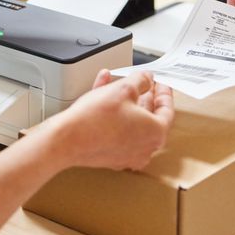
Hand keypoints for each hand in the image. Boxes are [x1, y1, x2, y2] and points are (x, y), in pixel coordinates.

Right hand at [46, 70, 173, 171]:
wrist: (67, 139)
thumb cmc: (95, 118)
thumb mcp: (124, 88)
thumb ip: (141, 81)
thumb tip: (147, 79)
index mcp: (155, 133)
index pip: (167, 110)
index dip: (163, 92)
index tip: (160, 84)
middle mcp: (145, 148)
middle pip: (150, 118)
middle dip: (145, 97)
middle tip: (143, 84)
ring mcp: (127, 154)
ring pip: (132, 123)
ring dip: (127, 102)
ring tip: (117, 84)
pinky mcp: (111, 155)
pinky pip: (118, 130)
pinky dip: (114, 113)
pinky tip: (103, 93)